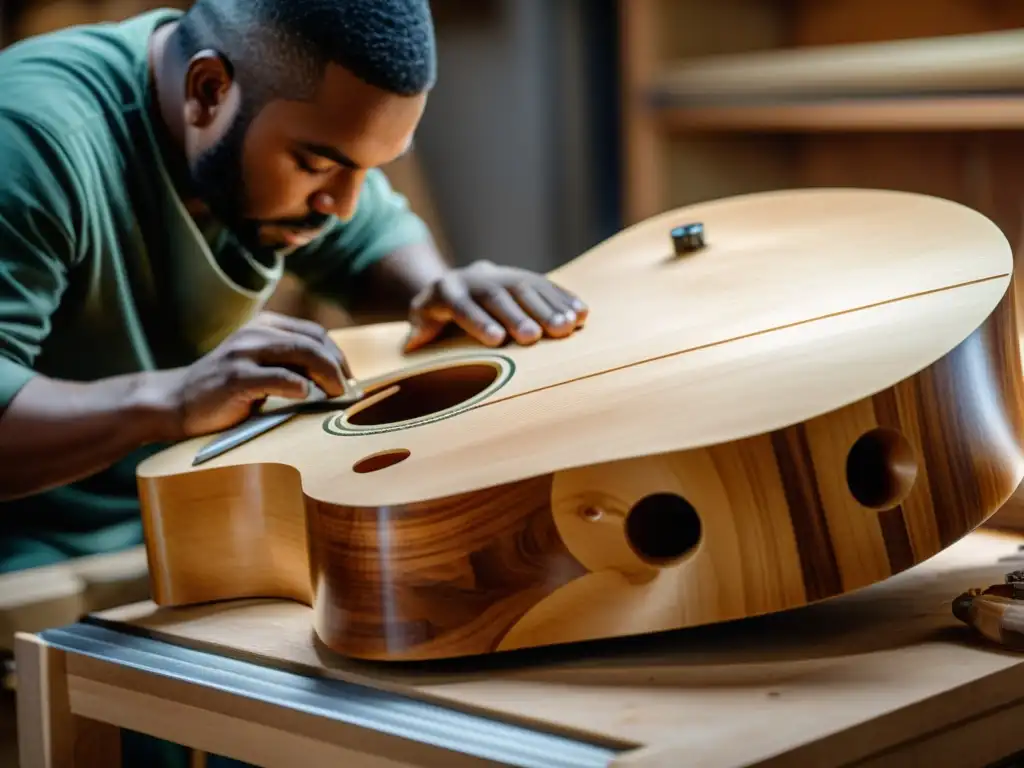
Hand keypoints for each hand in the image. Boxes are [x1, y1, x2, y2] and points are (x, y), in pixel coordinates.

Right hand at [157, 312, 351, 437]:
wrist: (175, 402)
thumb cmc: (224, 391)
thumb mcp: (258, 366)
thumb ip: (289, 364)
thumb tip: (335, 379)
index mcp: (264, 327)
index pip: (314, 333)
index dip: (337, 355)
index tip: (348, 378)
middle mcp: (255, 333)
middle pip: (313, 342)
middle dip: (337, 366)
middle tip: (347, 390)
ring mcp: (244, 353)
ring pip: (301, 354)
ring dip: (327, 375)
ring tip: (336, 394)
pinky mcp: (235, 377)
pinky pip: (278, 377)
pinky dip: (299, 386)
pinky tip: (308, 396)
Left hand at [403, 261, 587, 351]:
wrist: (452, 286)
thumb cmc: (433, 317)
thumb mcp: (419, 322)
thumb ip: (417, 332)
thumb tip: (412, 344)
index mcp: (446, 291)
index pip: (462, 306)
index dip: (479, 321)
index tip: (497, 339)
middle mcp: (476, 278)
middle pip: (499, 296)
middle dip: (519, 315)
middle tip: (536, 336)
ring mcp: (502, 274)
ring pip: (526, 288)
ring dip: (549, 308)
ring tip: (567, 327)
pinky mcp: (523, 276)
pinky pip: (546, 285)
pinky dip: (564, 299)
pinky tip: (582, 313)